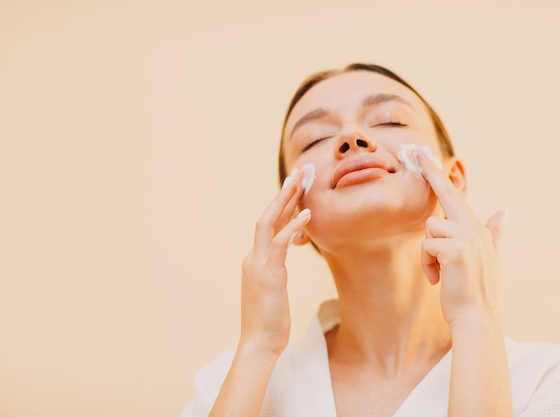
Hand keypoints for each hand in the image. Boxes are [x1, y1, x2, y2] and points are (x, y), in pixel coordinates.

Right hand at [239, 168, 310, 356]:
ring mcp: (257, 264)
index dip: (282, 208)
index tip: (295, 192)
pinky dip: (293, 227)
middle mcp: (252, 258)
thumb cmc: (270, 321)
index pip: (267, 227)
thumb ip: (276, 269)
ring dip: (284, 201)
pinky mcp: (268, 274)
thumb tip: (288, 256)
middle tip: (297, 175)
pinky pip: (280, 243)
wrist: (259, 343)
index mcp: (253, 261)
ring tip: (299, 183)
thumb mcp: (273, 290)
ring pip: (268, 223)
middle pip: (265, 217)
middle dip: (282, 195)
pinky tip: (307, 214)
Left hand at [418, 151, 506, 325]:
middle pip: (448, 196)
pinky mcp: (454, 250)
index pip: (457, 198)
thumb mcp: (489, 258)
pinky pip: (427, 247)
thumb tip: (503, 210)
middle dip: (432, 173)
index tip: (429, 157)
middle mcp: (474, 229)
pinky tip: (438, 279)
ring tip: (440, 272)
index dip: (442, 177)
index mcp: (478, 229)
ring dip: (428, 253)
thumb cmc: (477, 290)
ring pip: (429, 229)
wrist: (477, 318)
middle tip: (418, 151)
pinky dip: (427, 265)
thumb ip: (494, 233)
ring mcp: (466, 238)